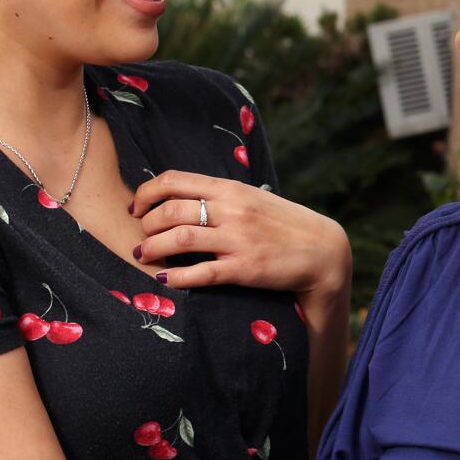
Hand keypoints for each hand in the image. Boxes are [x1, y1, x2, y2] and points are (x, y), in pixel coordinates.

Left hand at [131, 170, 349, 304]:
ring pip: (179, 239)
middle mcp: (232, 210)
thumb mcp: (253, 198)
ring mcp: (238, 239)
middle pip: (170, 210)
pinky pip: (200, 273)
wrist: (322, 250)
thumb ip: (220, 196)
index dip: (146, 193)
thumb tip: (180, 198)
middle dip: (145, 225)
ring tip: (144, 256)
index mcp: (231, 188)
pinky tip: (165, 280)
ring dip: (153, 249)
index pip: (173, 180)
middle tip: (141, 238)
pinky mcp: (244, 268)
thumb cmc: (284, 224)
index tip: (137, 208)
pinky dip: (176, 277)